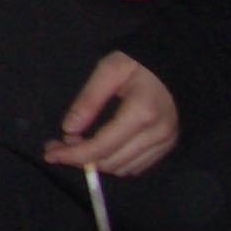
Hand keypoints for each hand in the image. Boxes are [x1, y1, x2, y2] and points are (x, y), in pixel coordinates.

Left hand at [43, 52, 179, 176]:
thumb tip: (68, 129)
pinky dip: (115, 162)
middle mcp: (156, 135)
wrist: (180, 64)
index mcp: (141, 114)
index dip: (74, 154)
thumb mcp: (110, 71)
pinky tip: (100, 147)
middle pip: (111, 162)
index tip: (50, 153)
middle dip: (80, 159)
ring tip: (77, 144)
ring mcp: (166, 142)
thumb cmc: (141, 62)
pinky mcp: (169, 145)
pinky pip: (137, 165)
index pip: (102, 146)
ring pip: (124, 168)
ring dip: (97, 162)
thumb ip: (88, 100)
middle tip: (58, 145)